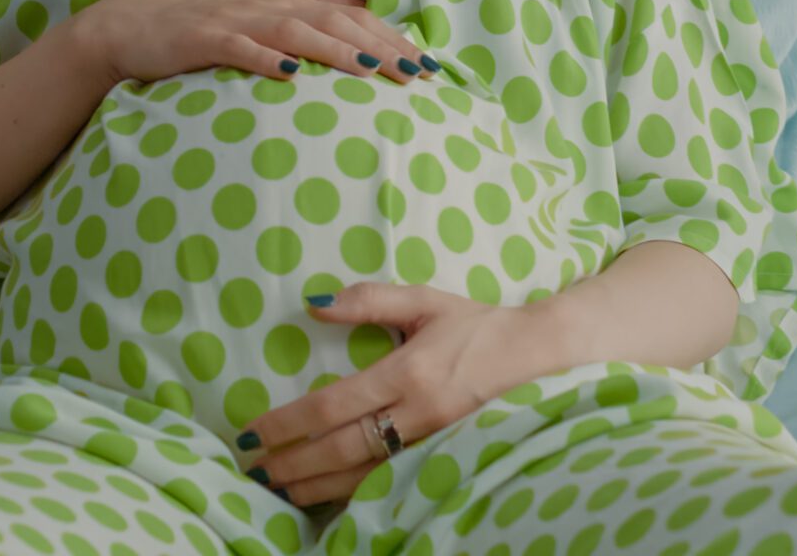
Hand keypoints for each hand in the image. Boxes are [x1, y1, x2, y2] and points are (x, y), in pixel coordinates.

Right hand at [70, 0, 439, 85]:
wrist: (130, 27)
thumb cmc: (197, 33)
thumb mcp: (253, 24)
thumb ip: (297, 27)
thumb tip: (350, 34)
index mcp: (279, 2)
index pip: (346, 14)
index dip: (387, 34)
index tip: (425, 61)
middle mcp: (264, 5)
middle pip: (332, 19)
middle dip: (378, 43)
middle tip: (417, 71)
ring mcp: (234, 20)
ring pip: (294, 29)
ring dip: (336, 50)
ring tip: (372, 69)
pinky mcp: (202, 40)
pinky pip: (238, 48)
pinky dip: (266, 59)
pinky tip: (290, 75)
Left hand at [232, 282, 558, 508]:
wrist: (543, 358)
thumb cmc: (480, 326)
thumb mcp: (426, 301)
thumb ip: (370, 300)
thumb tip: (315, 303)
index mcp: (408, 373)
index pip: (334, 405)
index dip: (289, 423)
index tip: (254, 431)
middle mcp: (417, 415)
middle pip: (341, 449)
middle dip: (292, 463)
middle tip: (253, 469)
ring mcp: (432, 444)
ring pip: (363, 476)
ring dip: (316, 486)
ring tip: (279, 489)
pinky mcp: (444, 459)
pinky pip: (390, 483)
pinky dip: (354, 495)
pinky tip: (328, 497)